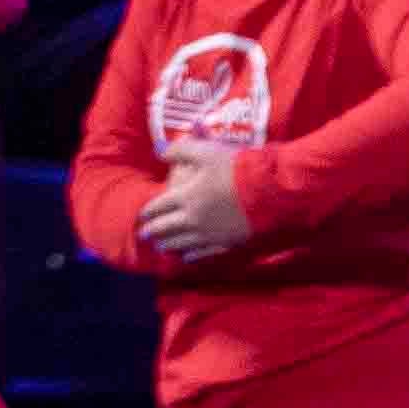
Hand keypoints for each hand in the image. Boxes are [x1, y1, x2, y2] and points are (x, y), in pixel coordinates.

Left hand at [137, 150, 253, 261]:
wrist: (267, 192)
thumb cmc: (236, 169)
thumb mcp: (206, 151)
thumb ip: (180, 150)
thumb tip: (160, 152)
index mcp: (185, 197)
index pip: (159, 206)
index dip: (148, 211)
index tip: (141, 215)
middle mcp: (192, 219)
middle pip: (166, 228)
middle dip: (153, 231)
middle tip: (144, 234)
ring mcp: (209, 234)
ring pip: (182, 243)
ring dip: (168, 245)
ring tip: (161, 247)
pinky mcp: (225, 243)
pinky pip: (203, 253)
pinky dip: (192, 255)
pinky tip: (187, 257)